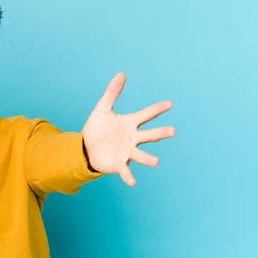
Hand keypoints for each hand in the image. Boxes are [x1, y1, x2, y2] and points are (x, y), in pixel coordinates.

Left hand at [82, 72, 175, 186]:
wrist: (85, 147)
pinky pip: (127, 171)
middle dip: (160, 133)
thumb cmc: (97, 128)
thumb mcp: (102, 108)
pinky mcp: (119, 164)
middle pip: (149, 135)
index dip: (157, 109)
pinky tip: (133, 183)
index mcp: (130, 123)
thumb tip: (122, 73)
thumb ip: (111, 92)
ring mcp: (127, 152)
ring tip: (156, 162)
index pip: (146, 115)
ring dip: (148, 159)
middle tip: (172, 131)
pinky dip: (129, 177)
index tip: (169, 104)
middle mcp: (132, 138)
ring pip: (141, 155)